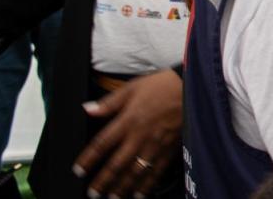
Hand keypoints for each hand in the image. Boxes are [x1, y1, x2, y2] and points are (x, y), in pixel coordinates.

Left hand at [73, 69, 181, 198]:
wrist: (193, 88)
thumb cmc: (163, 86)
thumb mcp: (132, 88)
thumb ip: (109, 102)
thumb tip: (87, 109)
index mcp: (128, 120)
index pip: (102, 144)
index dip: (88, 159)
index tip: (79, 170)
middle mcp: (139, 136)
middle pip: (117, 164)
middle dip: (103, 181)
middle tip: (93, 193)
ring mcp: (155, 145)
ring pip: (135, 172)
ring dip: (122, 187)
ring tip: (113, 198)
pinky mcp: (170, 149)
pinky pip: (157, 171)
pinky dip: (147, 185)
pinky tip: (140, 194)